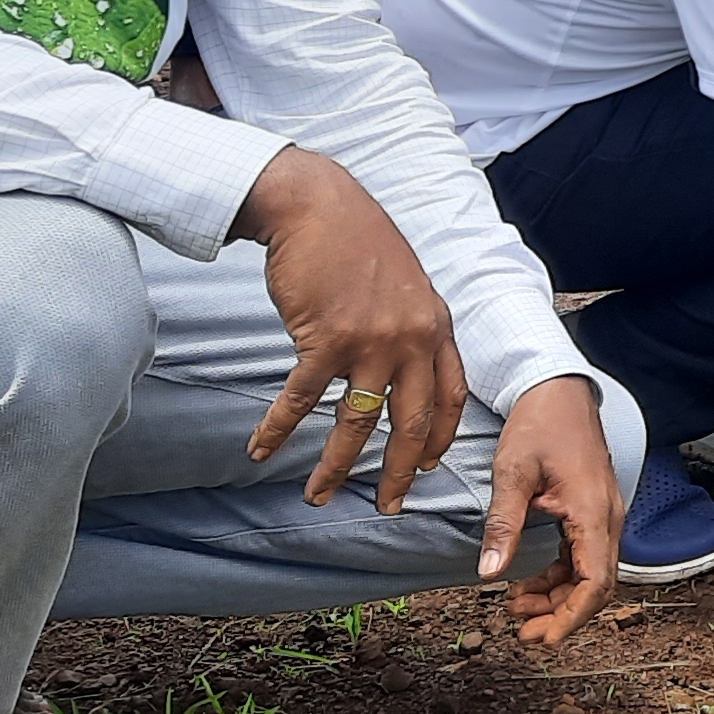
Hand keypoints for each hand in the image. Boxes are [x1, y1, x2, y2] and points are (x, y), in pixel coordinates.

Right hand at [240, 144, 470, 512]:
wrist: (317, 205)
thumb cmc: (356, 242)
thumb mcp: (406, 283)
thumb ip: (413, 326)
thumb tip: (408, 367)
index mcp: (437, 326)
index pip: (452, 397)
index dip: (441, 439)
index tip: (430, 469)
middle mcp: (413, 338)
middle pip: (413, 424)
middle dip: (401, 473)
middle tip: (389, 507)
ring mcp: (371, 340)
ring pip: (357, 423)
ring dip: (336, 466)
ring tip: (319, 495)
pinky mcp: (325, 338)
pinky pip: (302, 399)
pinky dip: (278, 429)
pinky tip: (261, 450)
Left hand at [483, 377, 620, 645]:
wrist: (560, 390)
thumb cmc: (540, 424)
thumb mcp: (513, 472)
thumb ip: (504, 525)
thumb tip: (489, 574)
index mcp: (592, 510)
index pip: (596, 580)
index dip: (572, 617)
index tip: (544, 638)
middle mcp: (606, 516)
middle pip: (597, 585)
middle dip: (562, 614)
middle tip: (522, 631)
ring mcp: (602, 514)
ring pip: (591, 573)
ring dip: (558, 597)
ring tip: (516, 607)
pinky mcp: (591, 511)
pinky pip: (583, 556)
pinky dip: (559, 577)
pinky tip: (528, 582)